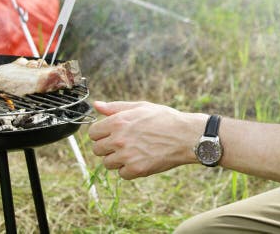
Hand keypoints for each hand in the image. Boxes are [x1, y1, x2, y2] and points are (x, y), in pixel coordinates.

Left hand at [88, 100, 204, 179]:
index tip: (110, 134)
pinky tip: (141, 159)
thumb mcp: (140, 107)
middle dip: (107, 147)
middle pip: (97, 150)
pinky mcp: (136, 170)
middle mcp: (119, 140)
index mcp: (118, 122)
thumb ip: (115, 107)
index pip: (92, 133)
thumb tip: (96, 105)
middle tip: (123, 143)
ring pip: (108, 163)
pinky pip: (122, 174)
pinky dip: (129, 169)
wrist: (186, 136)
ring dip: (117, 159)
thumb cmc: (165, 119)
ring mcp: (127, 156)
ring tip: (133, 151)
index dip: (101, 133)